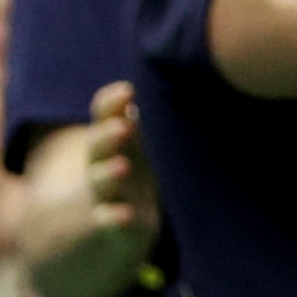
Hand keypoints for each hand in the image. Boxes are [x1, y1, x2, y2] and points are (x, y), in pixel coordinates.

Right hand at [82, 80, 160, 249]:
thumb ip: (164, 112)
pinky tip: (123, 215)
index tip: (127, 91)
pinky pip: (109, 219)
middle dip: (107, 135)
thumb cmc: (148, 162)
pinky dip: (114, 218)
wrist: (126, 218)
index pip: (104, 114)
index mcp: (116, 135)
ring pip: (101, 181)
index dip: (111, 103)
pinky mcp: (113, 221)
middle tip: (122, 127)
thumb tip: (199, 75)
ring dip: (109, 173)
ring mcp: (107, 192)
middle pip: (98, 144)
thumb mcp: (152, 136)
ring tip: (121, 166)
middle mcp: (105, 160)